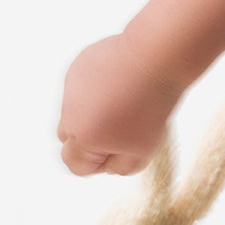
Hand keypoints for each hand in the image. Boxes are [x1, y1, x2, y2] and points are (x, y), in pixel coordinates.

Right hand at [57, 35, 184, 175]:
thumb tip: (105, 166)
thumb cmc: (152, 107)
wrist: (155, 58)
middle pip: (69, 138)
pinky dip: (97, 88)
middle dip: (91, 138)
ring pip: (75, 110)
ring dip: (94, 111)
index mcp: (82, 138)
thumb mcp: (144, 150)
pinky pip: (82, 86)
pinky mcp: (78, 67)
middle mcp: (69, 113)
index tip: (121, 149)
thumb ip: (120, 166)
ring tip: (126, 100)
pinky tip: (122, 80)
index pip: (75, 165)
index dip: (98, 164)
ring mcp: (71, 87)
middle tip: (122, 126)